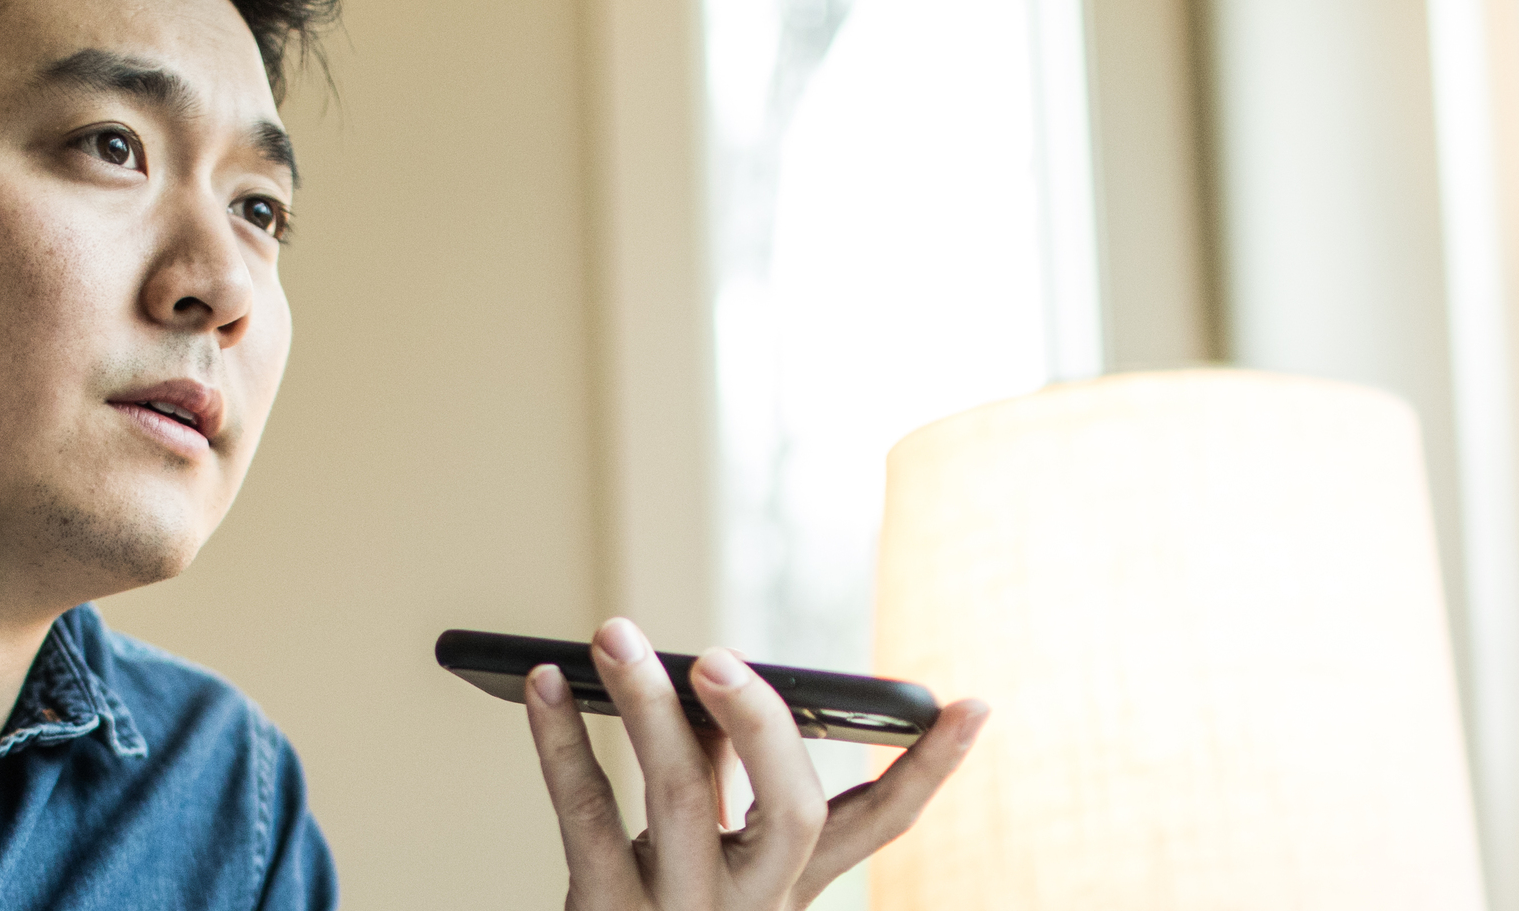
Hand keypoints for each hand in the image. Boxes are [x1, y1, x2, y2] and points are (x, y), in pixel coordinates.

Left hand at [522, 618, 989, 910]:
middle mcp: (753, 905)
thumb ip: (724, 776)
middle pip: (793, 812)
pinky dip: (562, 741)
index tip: (972, 705)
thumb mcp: (715, 860)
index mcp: (792, 884)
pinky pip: (584, 815)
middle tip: (716, 656)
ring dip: (644, 702)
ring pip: (681, 795)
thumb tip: (709, 684)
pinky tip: (545, 684)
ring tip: (614, 635)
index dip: (930, 769)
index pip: (880, 826)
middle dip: (763, 724)